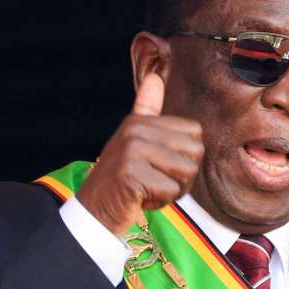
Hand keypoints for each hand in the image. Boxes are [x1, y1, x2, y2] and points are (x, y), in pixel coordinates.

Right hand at [75, 72, 204, 234]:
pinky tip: (140, 198)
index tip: (161, 165)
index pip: (195, 133)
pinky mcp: (131, 174)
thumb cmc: (121, 178)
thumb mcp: (134, 140)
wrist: (93, 211)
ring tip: (149, 188)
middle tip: (156, 180)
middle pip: (195, 153)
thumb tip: (155, 77)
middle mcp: (136, 131)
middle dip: (182, 176)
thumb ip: (147, 109)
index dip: (186, 156)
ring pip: (186, 172)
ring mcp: (132, 151)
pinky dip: (160, 201)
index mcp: (140, 121)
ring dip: (172, 190)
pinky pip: (170, 189)